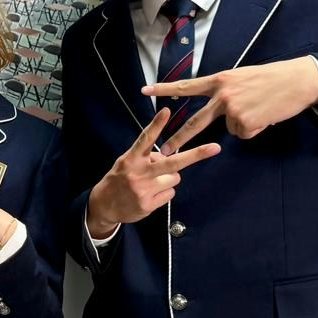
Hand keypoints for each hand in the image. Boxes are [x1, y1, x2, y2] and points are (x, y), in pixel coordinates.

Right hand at [86, 108, 221, 236]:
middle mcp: (138, 173)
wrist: (103, 206)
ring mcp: (144, 190)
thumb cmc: (119, 180)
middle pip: (172, 162)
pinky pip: (170, 194)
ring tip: (153, 183)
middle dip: (196, 154)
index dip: (156, 125)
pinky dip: (165, 193)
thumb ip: (145, 157)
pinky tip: (151, 195)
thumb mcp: (126, 163)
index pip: (145, 139)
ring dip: (169, 179)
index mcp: (130, 159)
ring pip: (174, 178)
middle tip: (215, 148)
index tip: (166, 111)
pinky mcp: (148, 205)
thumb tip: (166, 156)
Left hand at [145, 57, 317, 150]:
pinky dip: (255, 128)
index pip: (187, 86)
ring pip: (230, 129)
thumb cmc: (272, 79)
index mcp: (220, 80)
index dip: (164, 89)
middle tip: (163, 151)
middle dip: (178, 139)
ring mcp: (233, 110)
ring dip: (244, 124)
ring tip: (260, 108)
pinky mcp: (246, 123)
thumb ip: (226, 92)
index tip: (145, 91)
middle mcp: (222, 95)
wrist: (297, 81)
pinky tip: (265, 115)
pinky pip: (245, 133)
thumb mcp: (242, 78)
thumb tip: (222, 112)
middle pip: (194, 122)